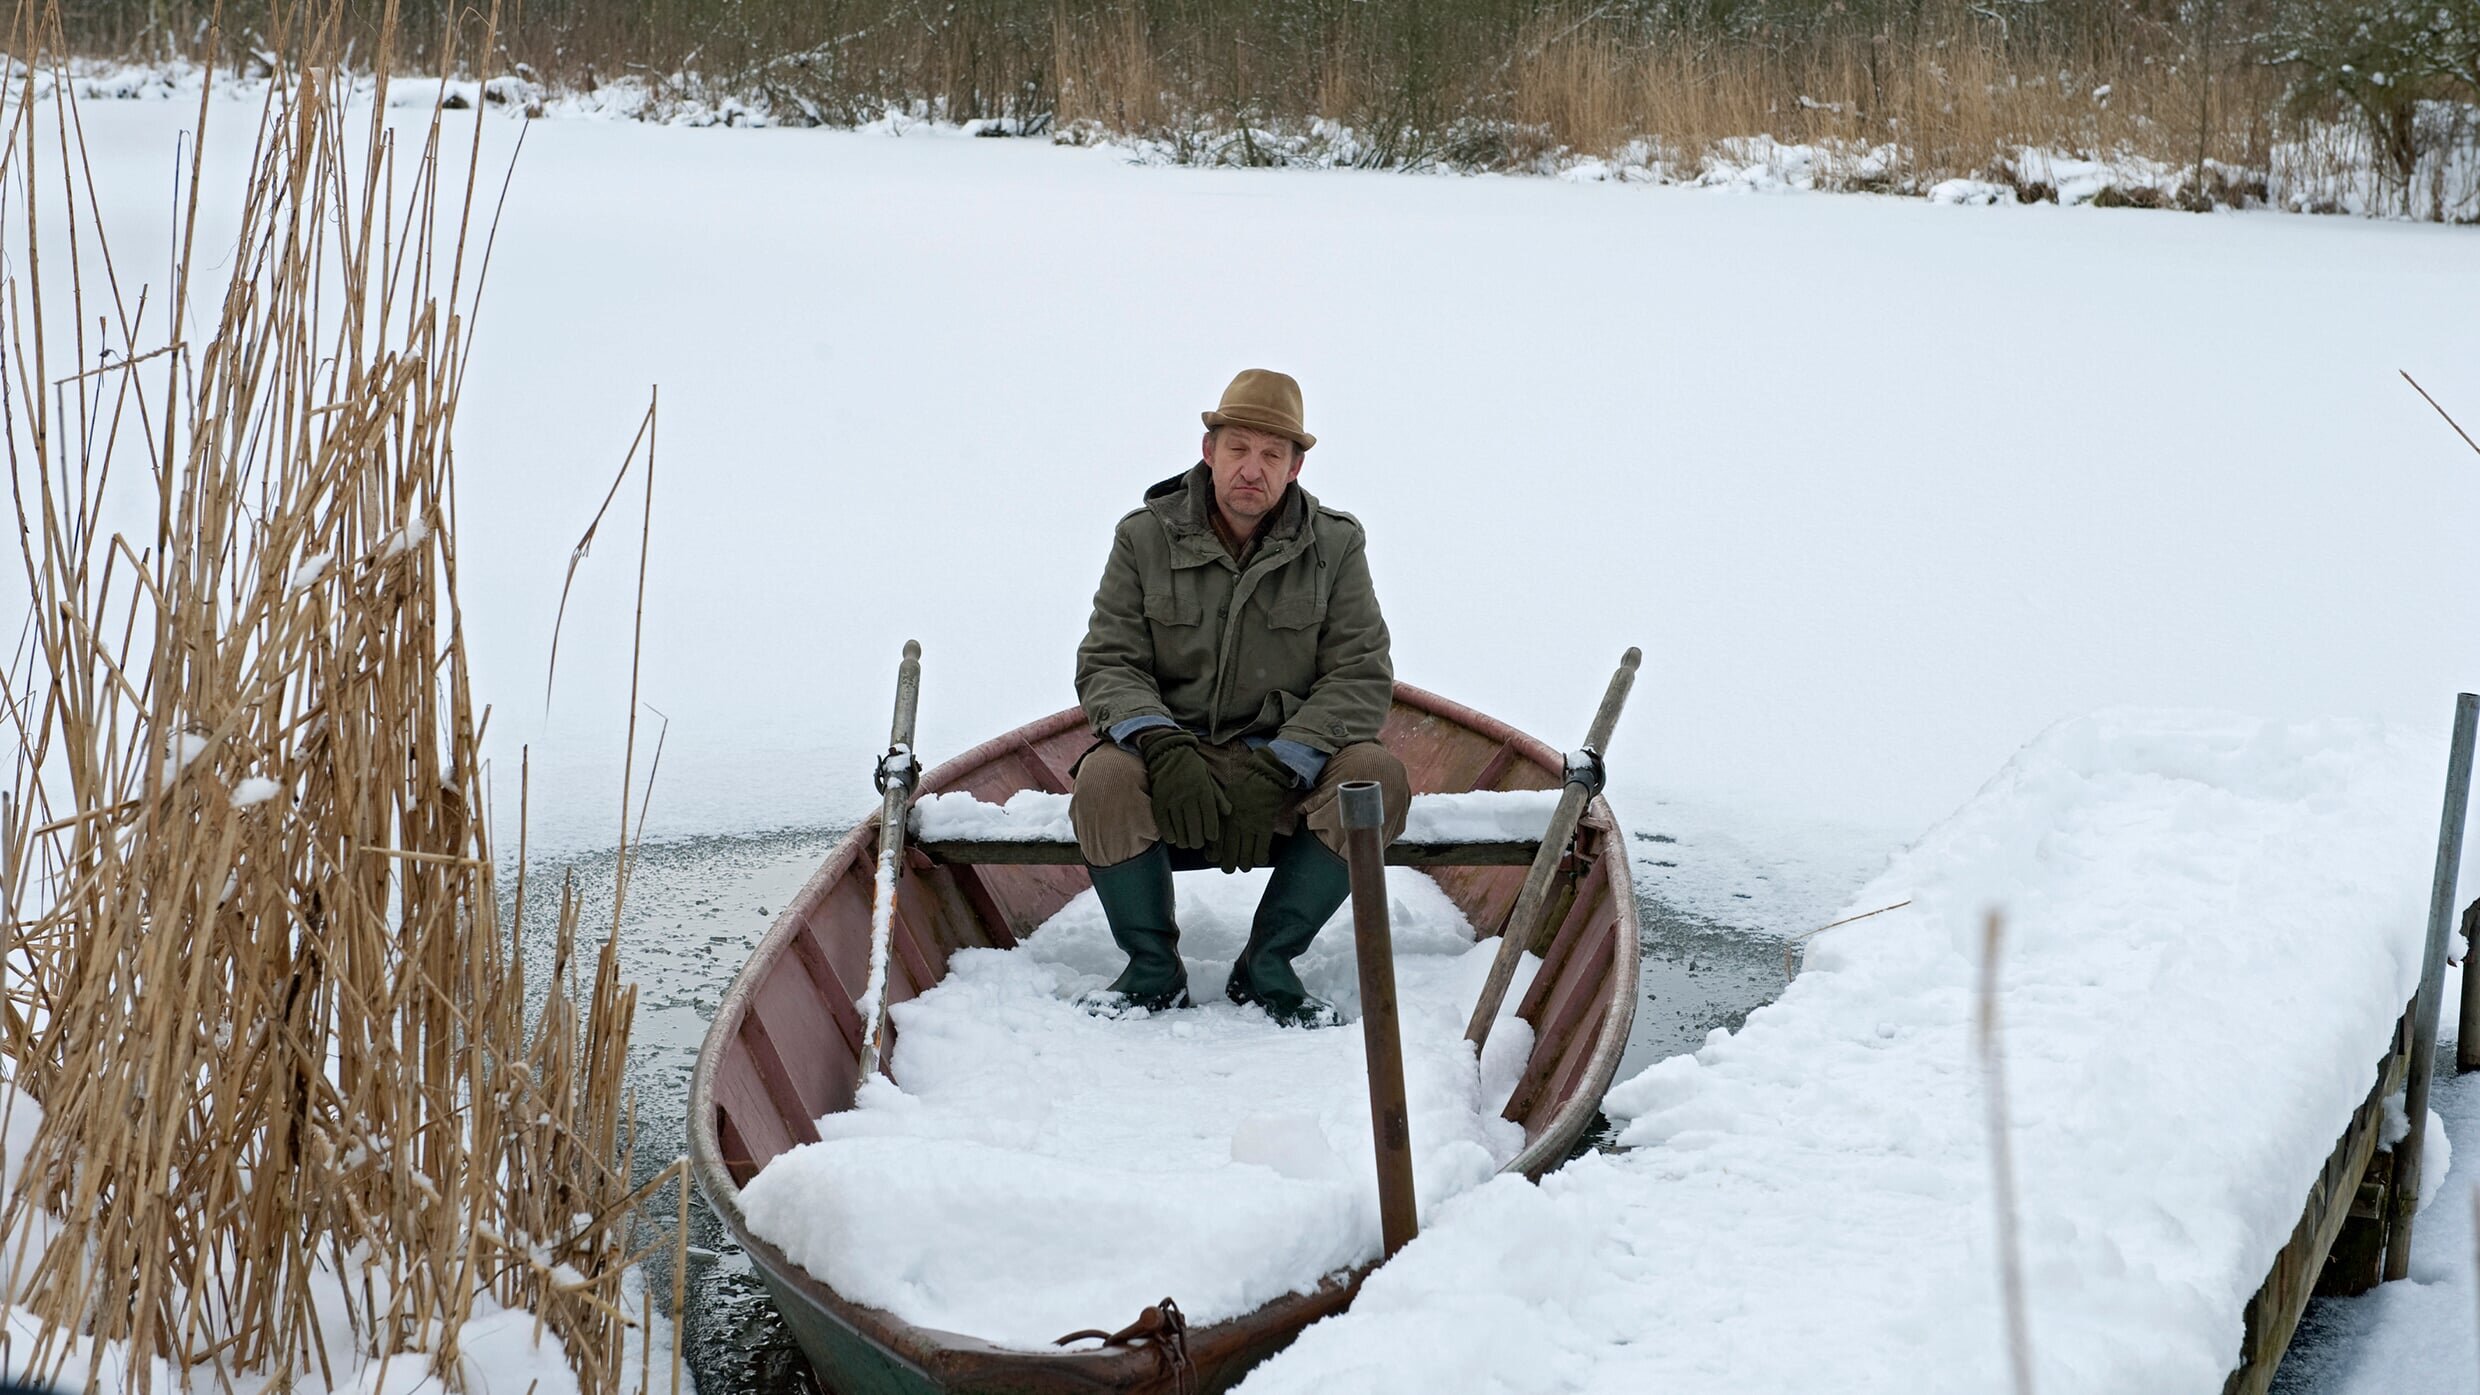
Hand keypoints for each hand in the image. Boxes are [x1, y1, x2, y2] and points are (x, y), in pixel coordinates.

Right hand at [1140, 730, 1226, 849]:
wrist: (1170, 753)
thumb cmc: (1193, 768)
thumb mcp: (1209, 779)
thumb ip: (1218, 797)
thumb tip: (1228, 812)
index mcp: (1204, 791)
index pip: (1210, 820)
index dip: (1211, 833)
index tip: (1211, 837)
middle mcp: (1188, 797)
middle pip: (1195, 829)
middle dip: (1197, 840)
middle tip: (1197, 842)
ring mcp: (1172, 800)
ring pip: (1179, 830)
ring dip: (1184, 840)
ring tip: (1186, 842)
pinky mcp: (1159, 801)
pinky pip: (1163, 824)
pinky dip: (1169, 835)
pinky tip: (1173, 838)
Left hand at [1217, 748, 1296, 872]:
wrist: (1261, 774)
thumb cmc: (1240, 783)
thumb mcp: (1220, 795)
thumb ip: (1214, 813)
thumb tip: (1207, 828)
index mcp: (1220, 820)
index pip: (1213, 850)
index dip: (1214, 858)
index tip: (1215, 857)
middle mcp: (1233, 827)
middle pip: (1228, 859)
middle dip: (1229, 866)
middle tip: (1230, 865)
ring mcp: (1249, 828)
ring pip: (1245, 860)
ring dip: (1245, 865)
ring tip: (1245, 863)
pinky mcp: (1265, 827)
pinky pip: (1261, 852)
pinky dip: (1260, 859)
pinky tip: (1260, 858)